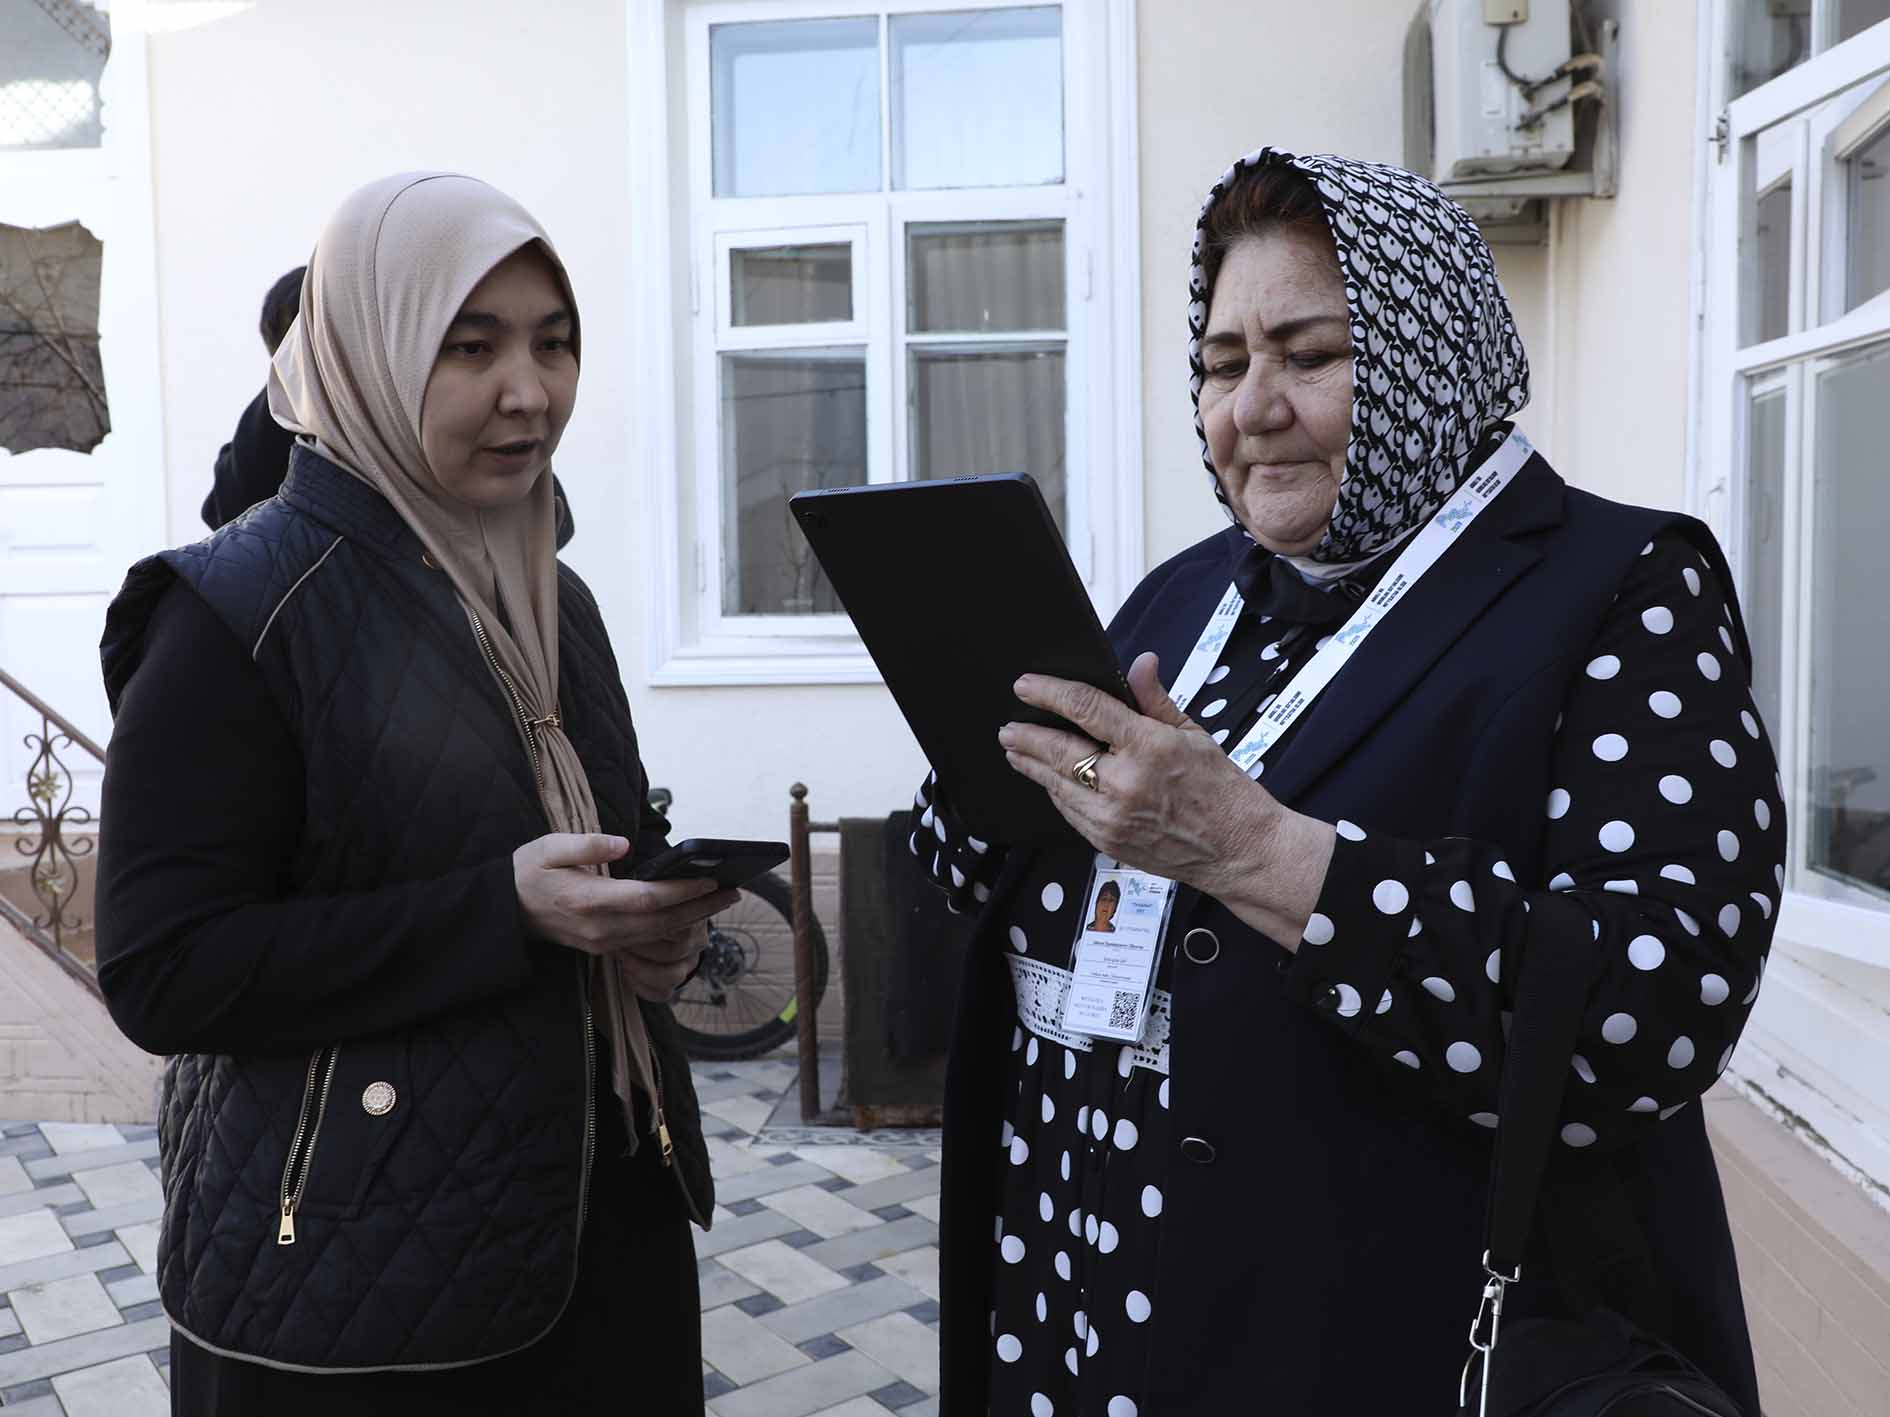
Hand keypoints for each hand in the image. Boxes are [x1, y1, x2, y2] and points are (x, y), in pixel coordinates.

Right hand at [512, 835, 734, 993]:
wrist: (503, 912)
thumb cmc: (527, 872)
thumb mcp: (548, 847)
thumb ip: (587, 844)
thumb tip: (625, 843)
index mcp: (588, 900)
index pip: (648, 899)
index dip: (683, 890)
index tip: (711, 878)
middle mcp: (600, 927)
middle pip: (662, 922)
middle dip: (701, 908)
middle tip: (734, 892)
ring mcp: (602, 942)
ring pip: (658, 936)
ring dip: (693, 921)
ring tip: (721, 901)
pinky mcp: (603, 947)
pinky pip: (646, 942)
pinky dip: (673, 930)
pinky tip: (692, 915)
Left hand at [998, 653, 1274, 896]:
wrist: (1238, 851)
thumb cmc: (1223, 792)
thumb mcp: (1194, 735)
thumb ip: (1156, 700)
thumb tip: (1140, 664)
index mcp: (1148, 747)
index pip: (1086, 709)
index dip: (1049, 693)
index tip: (1027, 685)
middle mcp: (1124, 782)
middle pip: (1058, 751)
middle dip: (1025, 736)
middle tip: (1008, 726)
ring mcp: (1112, 816)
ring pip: (1055, 784)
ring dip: (1031, 765)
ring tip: (1014, 750)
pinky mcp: (1107, 841)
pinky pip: (1068, 811)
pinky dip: (1054, 792)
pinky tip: (1047, 780)